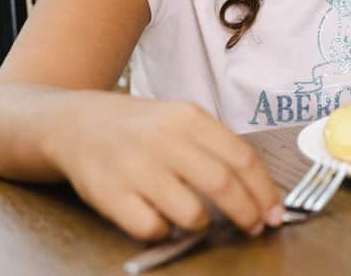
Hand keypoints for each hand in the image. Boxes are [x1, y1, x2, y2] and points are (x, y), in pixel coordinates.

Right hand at [46, 93, 283, 241]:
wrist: (76, 123)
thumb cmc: (141, 128)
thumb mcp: (180, 120)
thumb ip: (215, 147)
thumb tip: (259, 189)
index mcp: (189, 118)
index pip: (242, 158)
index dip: (264, 191)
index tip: (275, 212)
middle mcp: (164, 140)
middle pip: (223, 185)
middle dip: (247, 213)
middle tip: (255, 227)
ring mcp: (136, 168)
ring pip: (191, 212)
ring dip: (204, 224)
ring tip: (201, 219)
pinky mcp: (111, 194)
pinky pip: (153, 228)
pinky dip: (165, 232)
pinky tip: (163, 221)